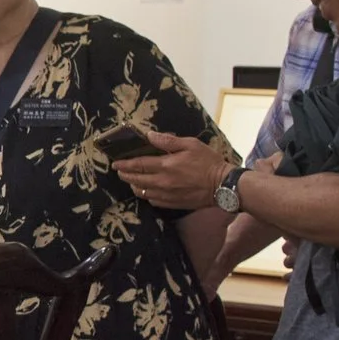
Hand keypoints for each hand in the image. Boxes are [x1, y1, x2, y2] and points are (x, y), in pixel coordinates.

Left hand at [113, 132, 229, 212]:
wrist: (223, 185)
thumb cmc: (208, 162)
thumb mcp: (190, 145)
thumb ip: (168, 141)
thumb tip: (149, 135)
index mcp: (166, 166)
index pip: (138, 165)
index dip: (125, 164)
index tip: (116, 163)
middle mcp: (163, 182)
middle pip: (137, 180)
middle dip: (125, 175)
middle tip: (119, 171)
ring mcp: (167, 195)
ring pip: (143, 192)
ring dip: (134, 186)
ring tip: (131, 180)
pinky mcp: (173, 204)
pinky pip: (153, 201)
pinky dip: (146, 195)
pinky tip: (147, 190)